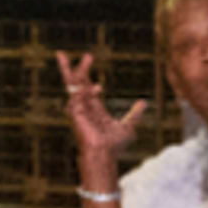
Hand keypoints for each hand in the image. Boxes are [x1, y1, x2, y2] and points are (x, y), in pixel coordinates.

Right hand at [56, 50, 148, 173]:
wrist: (106, 154)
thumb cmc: (114, 146)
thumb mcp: (128, 126)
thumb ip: (134, 114)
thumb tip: (143, 103)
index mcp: (93, 108)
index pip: (85, 88)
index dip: (87, 77)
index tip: (93, 70)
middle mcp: (83, 107)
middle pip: (74, 83)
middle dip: (72, 68)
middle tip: (64, 53)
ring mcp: (78, 109)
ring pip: (72, 86)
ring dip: (76, 71)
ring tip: (85, 57)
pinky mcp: (75, 113)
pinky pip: (77, 96)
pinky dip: (85, 91)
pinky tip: (97, 88)